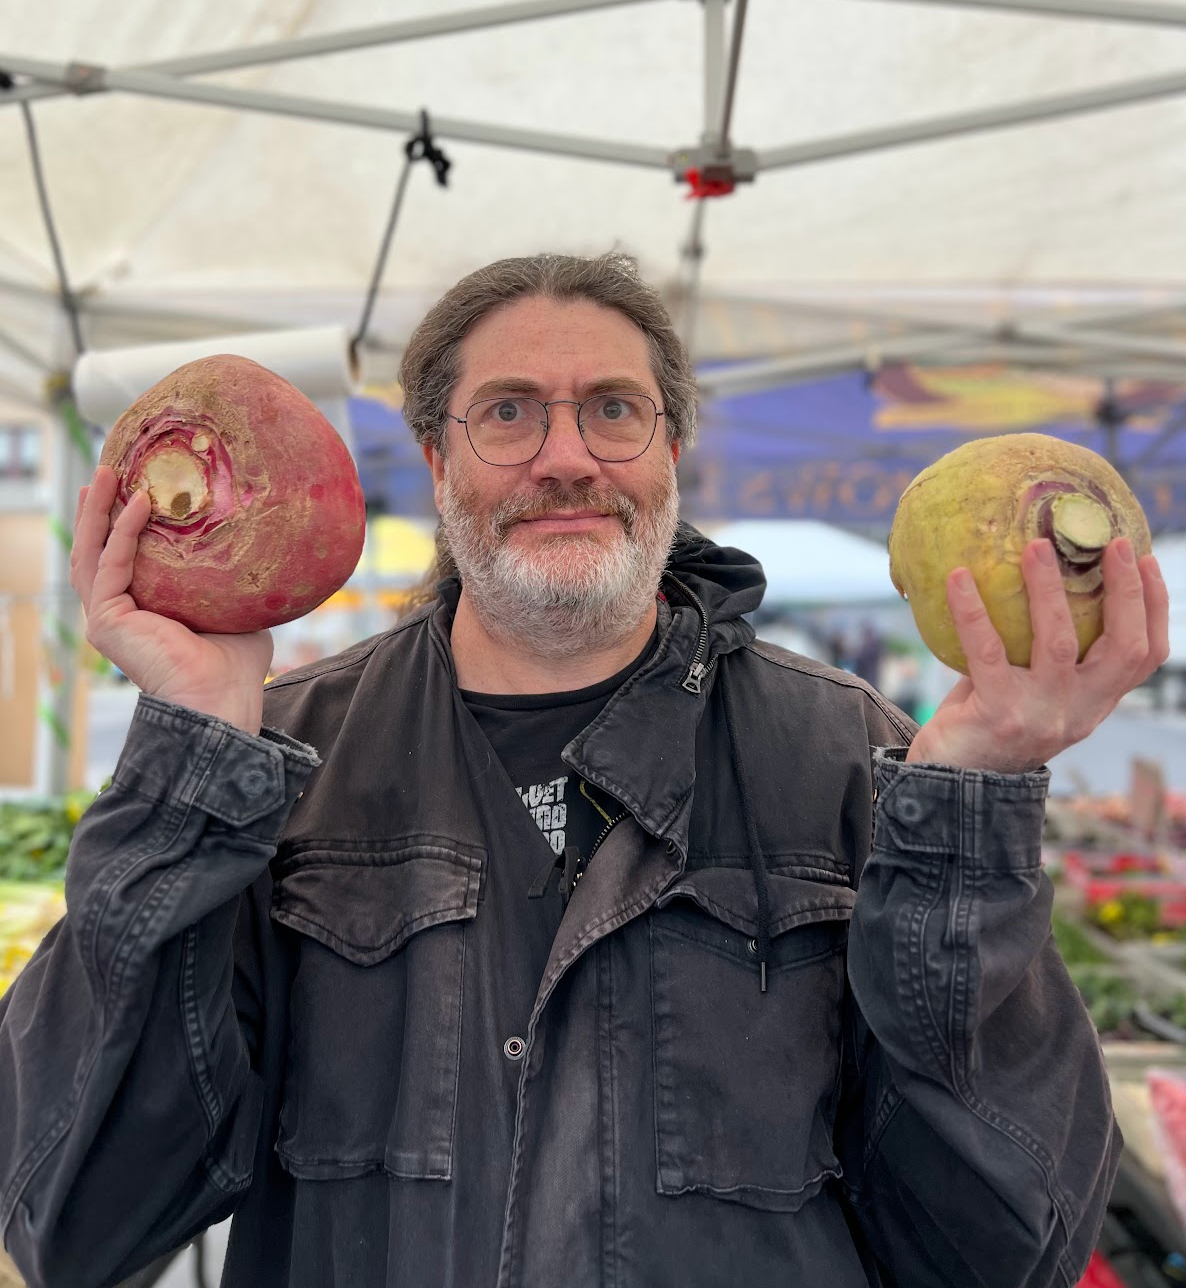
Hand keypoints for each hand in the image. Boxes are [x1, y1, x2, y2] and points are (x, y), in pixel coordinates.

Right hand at [72, 465, 273, 734]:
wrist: (224, 700)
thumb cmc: (236, 665)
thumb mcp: (234, 609)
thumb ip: (229, 582)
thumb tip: (257, 549)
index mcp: (141, 615)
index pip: (118, 563)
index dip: (117, 526)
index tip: (127, 488)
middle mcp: (116, 616)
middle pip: (94, 552)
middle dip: (97, 509)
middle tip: (107, 468)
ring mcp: (107, 619)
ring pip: (90, 553)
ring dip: (97, 511)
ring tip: (108, 471)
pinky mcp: (108, 621)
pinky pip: (113, 563)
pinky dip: (124, 530)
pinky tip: (140, 500)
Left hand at [905, 536, 1169, 773]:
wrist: (951, 783)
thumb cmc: (989, 723)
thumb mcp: (1031, 691)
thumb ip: (1042, 652)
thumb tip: (1037, 572)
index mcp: (1093, 704)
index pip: (1144, 656)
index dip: (1153, 607)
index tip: (1146, 559)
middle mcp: (1077, 711)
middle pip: (1122, 647)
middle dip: (1125, 592)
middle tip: (1111, 543)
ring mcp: (1041, 715)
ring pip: (1059, 643)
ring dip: (1048, 590)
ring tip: (1036, 547)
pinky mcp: (998, 716)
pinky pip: (986, 652)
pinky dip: (972, 611)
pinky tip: (958, 578)